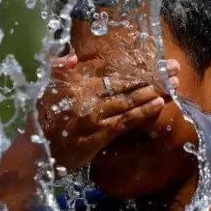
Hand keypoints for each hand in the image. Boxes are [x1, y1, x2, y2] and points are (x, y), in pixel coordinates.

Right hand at [39, 54, 179, 173]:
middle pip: (127, 83)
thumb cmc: (39, 122)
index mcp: (75, 82)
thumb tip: (72, 57)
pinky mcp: (99, 134)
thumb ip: (56, 68)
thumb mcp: (42, 90)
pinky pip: (125, 120)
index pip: (112, 71)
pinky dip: (142, 112)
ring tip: (174, 83)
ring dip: (154, 91)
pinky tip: (158, 104)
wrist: (34, 153)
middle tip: (175, 67)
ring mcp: (95, 115)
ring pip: (129, 100)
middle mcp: (87, 95)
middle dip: (154, 75)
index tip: (156, 59)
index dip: (137, 65)